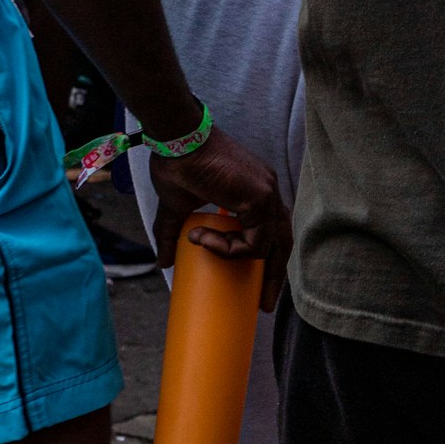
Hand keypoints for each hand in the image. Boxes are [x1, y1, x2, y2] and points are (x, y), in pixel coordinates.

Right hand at [148, 123, 291, 306]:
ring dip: (248, 263)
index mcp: (254, 192)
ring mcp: (267, 193)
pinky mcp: (260, 197)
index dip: (269, 260)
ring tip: (215, 259)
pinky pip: (255, 242)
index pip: (273, 231)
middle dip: (274, 276)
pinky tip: (204, 239)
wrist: (177, 139)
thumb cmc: (178, 164)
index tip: (259, 286)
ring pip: (271, 245)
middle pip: (282, 242)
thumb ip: (172, 235)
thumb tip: (162, 263)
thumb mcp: (176, 208)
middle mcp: (267, 192)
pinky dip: (231, 249)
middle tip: (264, 304)